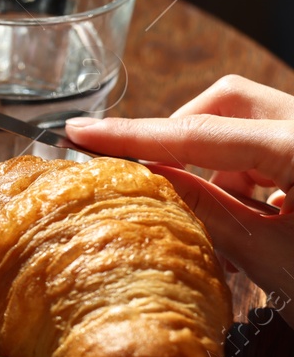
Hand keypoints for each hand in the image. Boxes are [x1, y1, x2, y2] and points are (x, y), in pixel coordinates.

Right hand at [65, 74, 293, 323]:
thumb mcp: (272, 255)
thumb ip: (204, 208)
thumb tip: (146, 177)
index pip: (198, 132)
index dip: (134, 135)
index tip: (81, 132)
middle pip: (229, 101)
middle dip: (186, 134)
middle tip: (161, 179)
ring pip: (252, 123)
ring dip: (224, 165)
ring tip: (232, 226)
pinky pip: (276, 144)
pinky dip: (254, 177)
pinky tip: (264, 226)